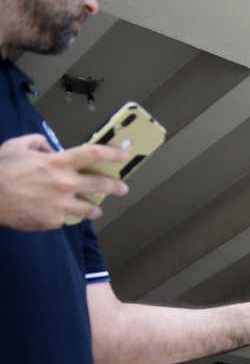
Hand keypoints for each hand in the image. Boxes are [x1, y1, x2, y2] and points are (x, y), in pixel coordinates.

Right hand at [0, 135, 129, 229]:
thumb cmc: (1, 169)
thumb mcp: (17, 146)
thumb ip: (37, 143)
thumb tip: (49, 148)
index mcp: (58, 162)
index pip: (93, 155)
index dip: (112, 154)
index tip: (124, 156)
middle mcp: (65, 183)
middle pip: (100, 184)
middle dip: (115, 186)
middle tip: (122, 188)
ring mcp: (62, 204)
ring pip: (90, 209)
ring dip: (94, 208)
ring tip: (96, 209)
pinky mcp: (55, 221)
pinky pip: (66, 218)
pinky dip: (65, 215)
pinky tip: (60, 214)